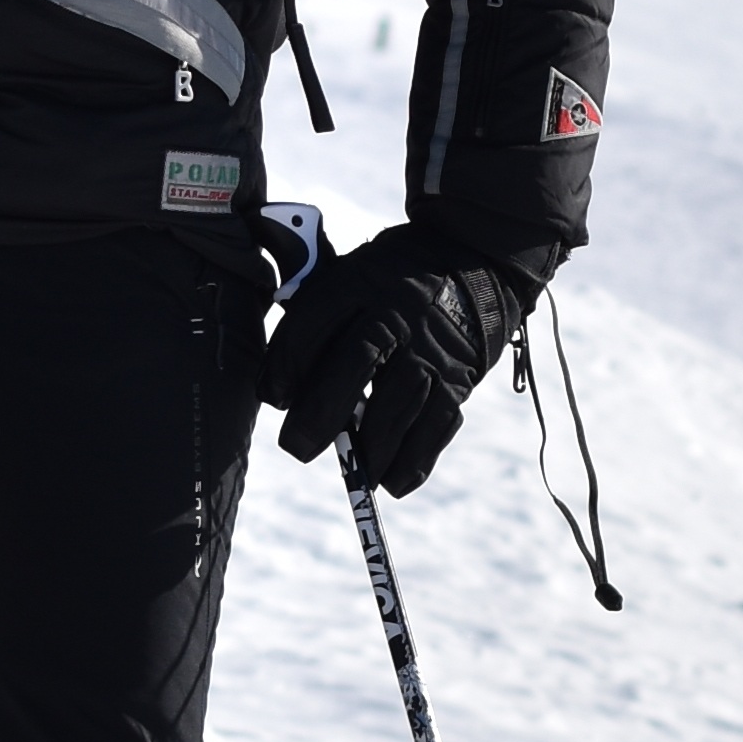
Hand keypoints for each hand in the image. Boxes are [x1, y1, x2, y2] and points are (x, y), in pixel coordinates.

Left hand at [258, 227, 537, 493]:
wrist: (470, 261)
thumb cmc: (387, 280)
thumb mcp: (347, 270)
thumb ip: (310, 304)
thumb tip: (274, 346)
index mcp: (358, 281)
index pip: (314, 323)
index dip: (285, 365)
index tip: (272, 396)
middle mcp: (397, 312)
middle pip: (357, 362)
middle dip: (321, 412)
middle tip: (298, 447)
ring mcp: (432, 347)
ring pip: (400, 402)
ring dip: (372, 447)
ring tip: (352, 471)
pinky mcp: (460, 377)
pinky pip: (438, 425)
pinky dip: (415, 460)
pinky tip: (392, 481)